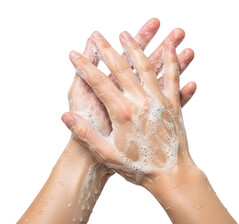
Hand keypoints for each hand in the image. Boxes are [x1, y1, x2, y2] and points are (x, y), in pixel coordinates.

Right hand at [63, 30, 193, 184]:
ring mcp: (159, 100)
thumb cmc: (139, 167)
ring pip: (146, 66)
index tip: (74, 54)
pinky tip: (169, 49)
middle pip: (121, 67)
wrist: (171, 174)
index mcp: (122, 112)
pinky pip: (172, 77)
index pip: (98, 81)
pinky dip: (171, 60)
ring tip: (126, 34)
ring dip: (136, 48)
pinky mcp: (173, 104)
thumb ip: (86, 134)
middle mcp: (141, 101)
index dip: (84, 66)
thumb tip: (65, 116)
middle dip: (107, 48)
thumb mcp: (107, 154)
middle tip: (98, 34)